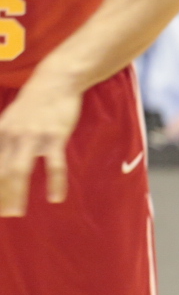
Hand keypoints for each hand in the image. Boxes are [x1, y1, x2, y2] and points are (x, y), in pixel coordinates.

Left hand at [0, 73, 83, 216]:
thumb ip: (6, 138)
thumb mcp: (12, 119)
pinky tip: (55, 198)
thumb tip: (6, 161)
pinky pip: (54, 164)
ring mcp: (32, 136)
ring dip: (15, 194)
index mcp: (0, 132)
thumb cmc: (35, 103)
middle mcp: (11, 135)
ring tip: (14, 213)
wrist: (56, 81)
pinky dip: (54, 183)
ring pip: (18, 170)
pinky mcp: (54, 136)